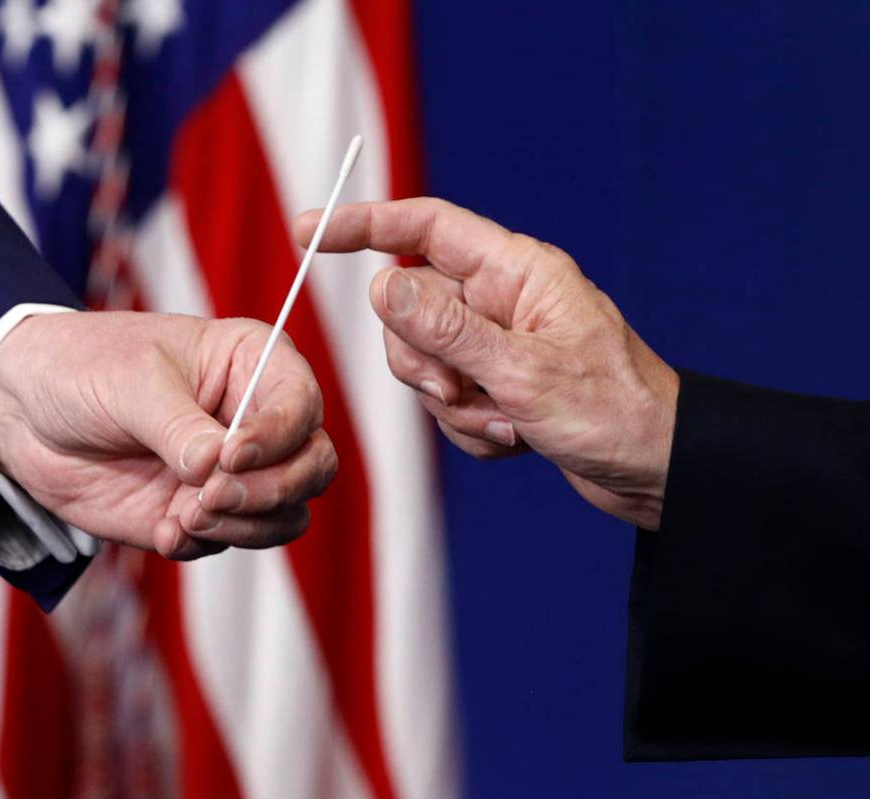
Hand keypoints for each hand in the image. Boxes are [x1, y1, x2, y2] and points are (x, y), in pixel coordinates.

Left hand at [0, 311, 336, 558]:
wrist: (19, 410)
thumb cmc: (81, 367)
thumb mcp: (130, 382)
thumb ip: (179, 426)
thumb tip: (217, 468)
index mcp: (250, 363)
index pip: (302, 405)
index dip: (279, 437)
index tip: (230, 456)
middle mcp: (252, 419)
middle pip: (312, 466)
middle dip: (271, 491)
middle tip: (209, 496)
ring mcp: (230, 470)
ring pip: (284, 513)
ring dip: (243, 525)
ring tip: (183, 515)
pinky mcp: (199, 511)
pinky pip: (231, 541)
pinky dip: (205, 543)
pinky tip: (163, 531)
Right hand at [295, 198, 676, 529]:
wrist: (660, 470)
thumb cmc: (617, 411)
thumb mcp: (523, 371)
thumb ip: (447, 329)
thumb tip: (382, 284)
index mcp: (517, 272)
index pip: (425, 227)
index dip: (364, 224)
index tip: (309, 233)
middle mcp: (502, 300)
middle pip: (410, 309)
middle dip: (425, 364)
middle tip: (462, 392)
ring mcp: (498, 344)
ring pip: (426, 363)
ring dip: (457, 406)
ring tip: (510, 422)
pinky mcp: (499, 384)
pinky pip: (451, 402)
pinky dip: (475, 428)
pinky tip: (521, 438)